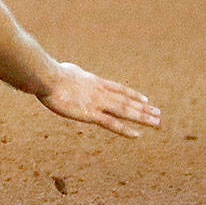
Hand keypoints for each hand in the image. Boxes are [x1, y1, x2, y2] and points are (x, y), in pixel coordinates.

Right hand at [38, 61, 160, 136]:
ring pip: (125, 111)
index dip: (133, 95)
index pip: (119, 89)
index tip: (145, 100)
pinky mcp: (89, 114)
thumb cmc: (49, 72)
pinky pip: (111, 123)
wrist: (46, 77)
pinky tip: (137, 134)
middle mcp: (100, 92)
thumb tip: (66, 71)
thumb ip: (70, 74)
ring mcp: (97, 103)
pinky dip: (125, 129)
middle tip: (159, 114)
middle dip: (143, 109)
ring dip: (142, 118)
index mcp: (94, 81)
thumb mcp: (63, 70)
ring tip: (157, 122)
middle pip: (126, 101)